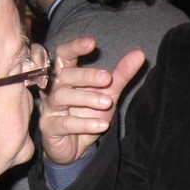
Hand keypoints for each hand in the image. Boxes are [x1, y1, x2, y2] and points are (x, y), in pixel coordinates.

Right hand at [37, 36, 145, 164]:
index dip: (75, 47)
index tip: (92, 42)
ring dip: (86, 98)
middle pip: (64, 75)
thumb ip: (121, 74)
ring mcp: (50, 108)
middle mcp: (54, 89)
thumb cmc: (88, 114)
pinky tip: (101, 125)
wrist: (75, 147)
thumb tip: (139, 53)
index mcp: (66, 75)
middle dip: (86, 75)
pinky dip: (84, 123)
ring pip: (62, 97)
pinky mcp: (49, 127)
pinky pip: (64, 123)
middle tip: (107, 78)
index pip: (64, 55)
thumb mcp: (108, 93)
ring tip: (107, 103)